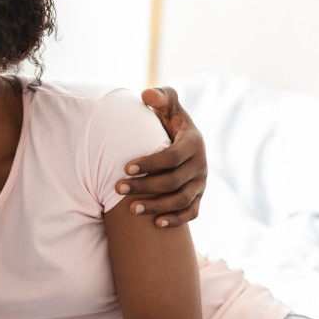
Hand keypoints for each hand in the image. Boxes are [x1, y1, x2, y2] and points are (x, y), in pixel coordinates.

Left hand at [117, 86, 207, 227]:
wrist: (180, 139)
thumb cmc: (167, 119)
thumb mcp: (166, 104)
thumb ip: (160, 97)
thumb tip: (147, 94)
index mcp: (194, 142)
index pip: (172, 157)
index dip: (149, 163)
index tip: (125, 167)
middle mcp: (200, 164)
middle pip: (173, 182)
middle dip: (144, 186)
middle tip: (118, 188)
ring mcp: (201, 183)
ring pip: (181, 201)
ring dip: (156, 207)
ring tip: (130, 210)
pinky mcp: (198, 196)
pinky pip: (191, 213)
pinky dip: (176, 220)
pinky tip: (156, 224)